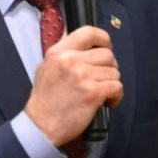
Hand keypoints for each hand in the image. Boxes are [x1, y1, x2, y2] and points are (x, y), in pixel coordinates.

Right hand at [22, 25, 122, 146]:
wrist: (41, 125)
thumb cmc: (45, 98)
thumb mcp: (47, 67)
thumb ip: (64, 54)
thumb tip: (85, 44)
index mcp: (59, 51)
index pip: (89, 32)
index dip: (103, 39)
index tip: (105, 50)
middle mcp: (70, 60)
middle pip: (107, 54)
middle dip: (109, 68)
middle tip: (101, 79)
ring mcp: (82, 76)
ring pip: (114, 72)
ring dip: (111, 83)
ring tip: (101, 93)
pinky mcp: (93, 92)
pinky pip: (117, 87)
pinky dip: (116, 96)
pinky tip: (106, 102)